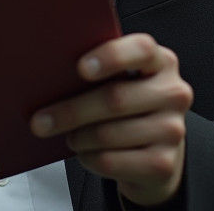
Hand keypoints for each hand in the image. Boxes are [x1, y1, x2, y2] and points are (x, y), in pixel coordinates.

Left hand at [30, 34, 192, 207]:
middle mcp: (174, 93)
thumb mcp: (123, 78)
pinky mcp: (164, 163)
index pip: (142, 49)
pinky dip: (89, 158)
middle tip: (39, 120)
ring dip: (78, 137)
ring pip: (109, 134)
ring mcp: (173, 130)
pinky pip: (112, 161)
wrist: (155, 150)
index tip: (80, 67)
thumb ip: (100, 68)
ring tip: (67, 135)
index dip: (111, 56)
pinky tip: (83, 152)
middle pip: (115, 98)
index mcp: (161, 61)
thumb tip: (50, 69)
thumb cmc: (128, 103)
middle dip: (71, 110)